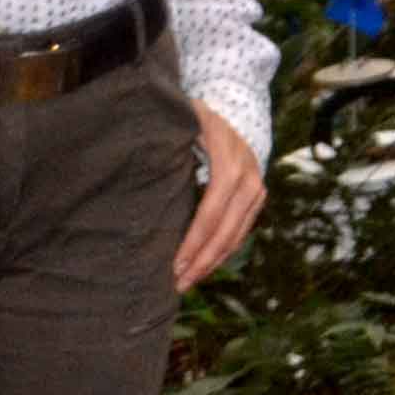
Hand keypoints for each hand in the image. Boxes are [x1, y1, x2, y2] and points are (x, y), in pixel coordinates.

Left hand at [172, 102, 263, 289]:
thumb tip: (136, 180)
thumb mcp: (182, 125)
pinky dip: (222, 252)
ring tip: (187, 282)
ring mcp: (257, 189)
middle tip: (177, 284)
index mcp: (228, 161)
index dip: (193, 242)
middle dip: (201, 263)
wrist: (235, 110)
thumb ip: (167, 148)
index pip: (211, 211)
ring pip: (235, 237)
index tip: (173, 265)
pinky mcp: (258, 198)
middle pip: (225, 231)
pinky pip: (240, 233)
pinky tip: (203, 266)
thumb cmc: (196, 119)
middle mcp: (248, 177)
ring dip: (211, 263)